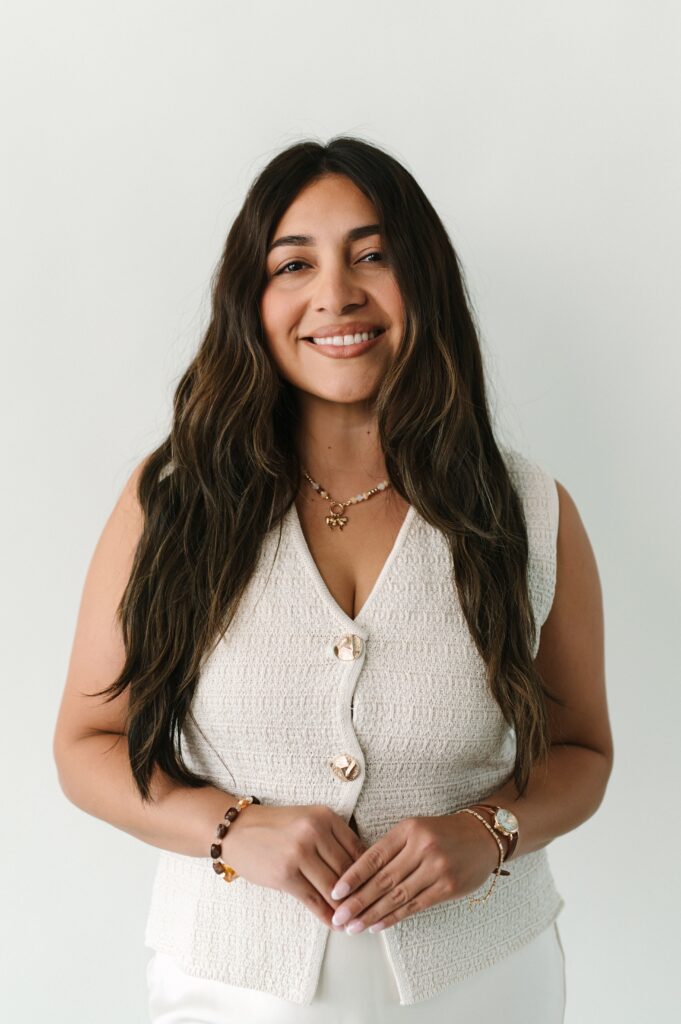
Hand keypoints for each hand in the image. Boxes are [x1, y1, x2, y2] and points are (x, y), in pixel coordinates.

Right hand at [221, 803, 367, 928]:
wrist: (237, 830)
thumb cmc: (275, 827)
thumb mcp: (308, 820)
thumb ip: (332, 838)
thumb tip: (359, 870)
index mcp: (324, 816)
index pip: (357, 849)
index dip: (368, 872)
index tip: (375, 888)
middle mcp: (314, 832)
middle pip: (347, 870)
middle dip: (359, 893)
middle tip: (368, 909)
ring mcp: (299, 854)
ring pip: (332, 888)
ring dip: (345, 908)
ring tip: (354, 920)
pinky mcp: (285, 875)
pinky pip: (313, 900)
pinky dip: (327, 915)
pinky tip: (334, 923)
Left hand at [326, 811, 500, 933]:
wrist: (482, 836)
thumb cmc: (441, 833)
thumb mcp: (414, 829)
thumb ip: (390, 848)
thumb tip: (358, 876)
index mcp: (409, 830)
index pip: (375, 856)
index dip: (353, 876)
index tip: (336, 892)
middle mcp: (422, 848)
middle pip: (383, 880)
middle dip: (358, 901)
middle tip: (339, 917)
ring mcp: (437, 868)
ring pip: (398, 896)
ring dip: (372, 914)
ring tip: (353, 926)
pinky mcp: (448, 887)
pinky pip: (415, 906)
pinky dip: (394, 917)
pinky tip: (377, 926)